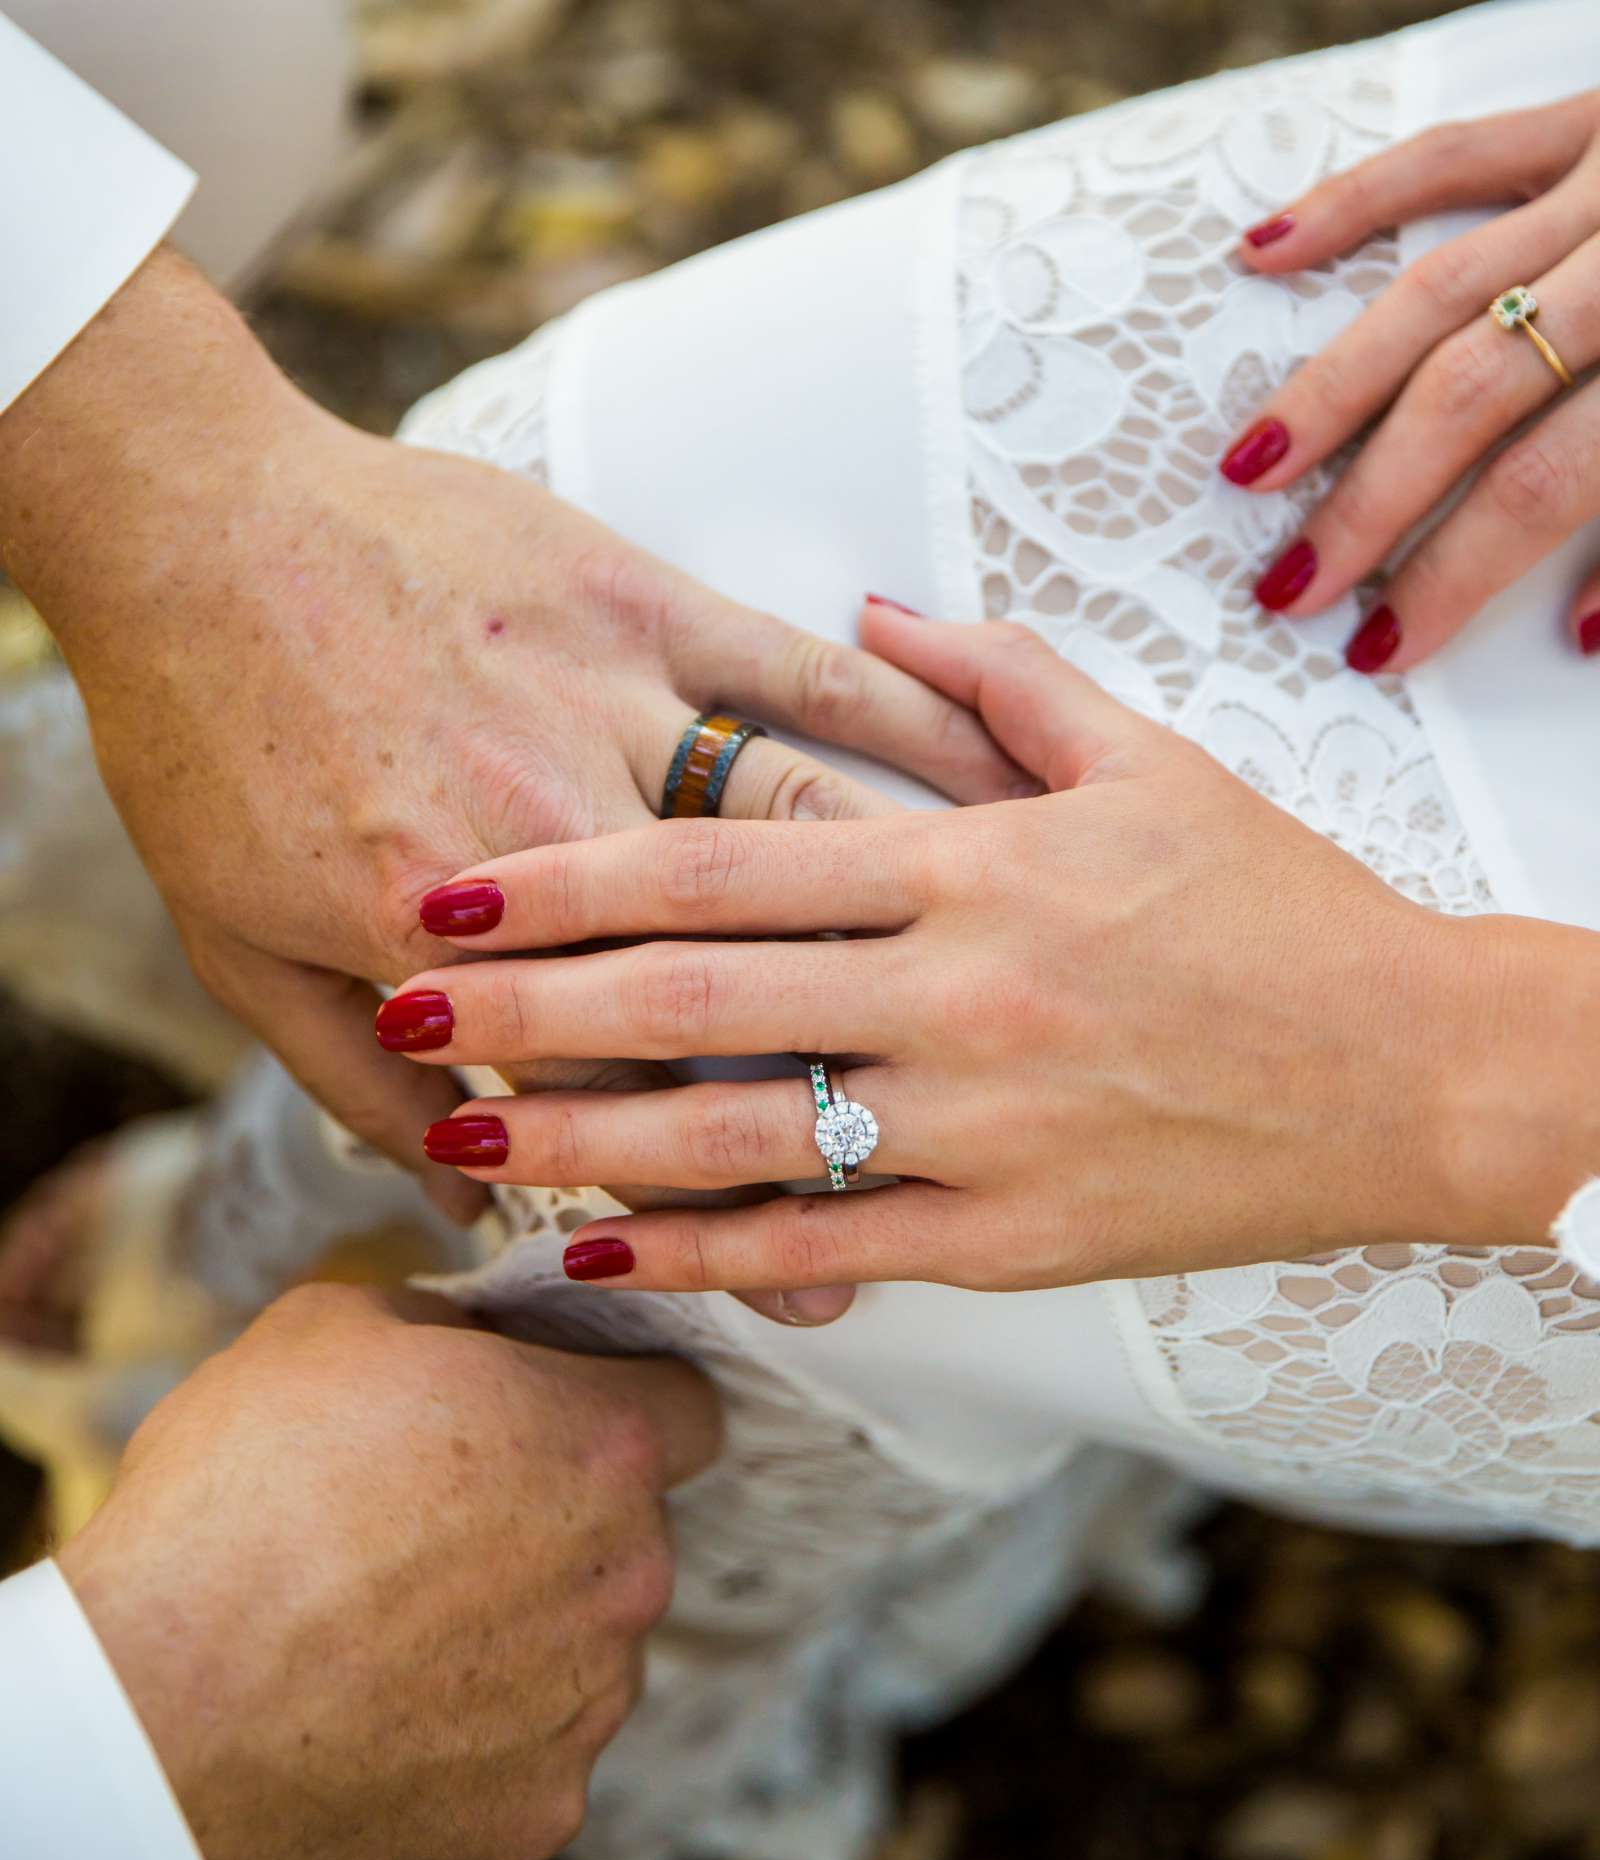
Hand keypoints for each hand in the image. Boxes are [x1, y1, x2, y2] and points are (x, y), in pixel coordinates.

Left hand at [0, 250, 1024, 1218]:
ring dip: (889, 948)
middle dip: (807, 1141)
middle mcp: (563, 831)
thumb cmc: (192, 731)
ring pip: (797, 853)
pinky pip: (808, 679)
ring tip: (974, 1057)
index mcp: (445, 925)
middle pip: (725, 1002)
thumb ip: (352, 1088)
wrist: (181, 515)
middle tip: (843, 1287)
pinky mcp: (656, 599)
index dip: (704, 1208)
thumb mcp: (230, 943)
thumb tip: (454, 1198)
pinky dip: (904, 732)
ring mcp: (624, 707)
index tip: (778, 1297)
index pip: (612, 1092)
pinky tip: (970, 795)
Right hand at [58, 1282, 719, 1859]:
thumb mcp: (334, 1324)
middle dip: (556, 1516)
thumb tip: (476, 1336)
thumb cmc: (245, 1489)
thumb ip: (447, 1320)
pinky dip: (477, 1732)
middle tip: (436, 1519)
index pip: (684, 1406)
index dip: (616, 1399)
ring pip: (589, 1640)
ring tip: (391, 1619)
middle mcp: (632, 1570)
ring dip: (524, 1625)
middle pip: (630, 1528)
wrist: (164, 1695)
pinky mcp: (544, 1808)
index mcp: (603, 1440)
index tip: (549, 1414)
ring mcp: (594, 1700)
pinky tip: (386, 1706)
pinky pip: (534, 1747)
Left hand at [377, 608, 1599, 1300]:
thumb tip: (864, 607)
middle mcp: (959, 989)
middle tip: (403, 1003)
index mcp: (974, 862)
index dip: (572, 870)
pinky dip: (705, 1252)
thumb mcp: (1146, 758)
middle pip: (698, 994)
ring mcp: (983, 1120)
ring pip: (741, 1132)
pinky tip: (602, 1245)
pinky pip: (830, 1246)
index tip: (457, 877)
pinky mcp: (1014, 1233)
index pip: (727, 859)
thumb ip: (993, 677)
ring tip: (457, 1133)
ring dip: (582, 1132)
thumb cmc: (1276, 905)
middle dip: (531, 1001)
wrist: (1418, 1068)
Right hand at [1220, 91, 1599, 671]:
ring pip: (1438, 286)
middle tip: (1293, 584)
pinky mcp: (1598, 107)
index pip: (1561, 476)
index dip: (1465, 571)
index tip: (1394, 644)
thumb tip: (1596, 624)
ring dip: (1333, 386)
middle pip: (1474, 389)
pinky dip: (1351, 201)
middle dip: (1372, 500)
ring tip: (1251, 470)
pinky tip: (1263, 253)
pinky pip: (1454, 151)